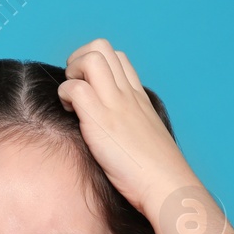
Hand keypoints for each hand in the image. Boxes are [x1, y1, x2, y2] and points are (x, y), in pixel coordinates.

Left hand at [55, 38, 196, 216]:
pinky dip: (66, 96)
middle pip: (101, 47)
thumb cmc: (155, 173)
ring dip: (72, 73)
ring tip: (72, 101)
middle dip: (78, 60)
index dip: (96, 65)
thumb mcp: (145, 139)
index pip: (118, 58)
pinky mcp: (101, 120)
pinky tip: (71, 116)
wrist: (167, 186)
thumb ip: (131, 126)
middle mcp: (128, 94)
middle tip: (75, 89)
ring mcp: (116, 104)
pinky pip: (75, 88)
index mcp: (139, 98)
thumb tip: (114, 133)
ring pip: (89, 58)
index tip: (89, 89)